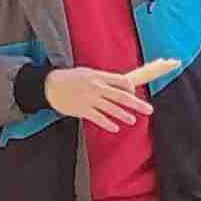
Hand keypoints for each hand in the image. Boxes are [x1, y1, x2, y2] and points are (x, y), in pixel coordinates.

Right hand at [45, 61, 173, 130]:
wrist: (50, 86)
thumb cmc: (71, 78)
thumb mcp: (88, 73)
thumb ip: (103, 79)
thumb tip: (119, 85)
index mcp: (99, 76)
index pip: (122, 81)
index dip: (131, 88)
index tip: (134, 92)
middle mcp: (97, 88)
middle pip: (121, 96)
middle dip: (137, 103)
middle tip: (149, 109)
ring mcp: (90, 100)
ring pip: (111, 109)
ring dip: (123, 115)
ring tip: (133, 120)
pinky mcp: (82, 110)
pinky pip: (98, 118)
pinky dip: (107, 123)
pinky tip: (115, 128)